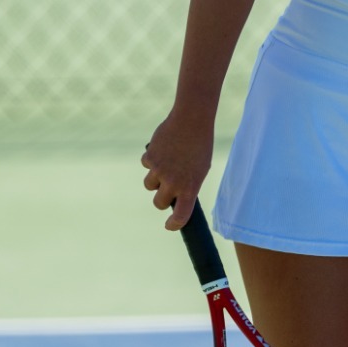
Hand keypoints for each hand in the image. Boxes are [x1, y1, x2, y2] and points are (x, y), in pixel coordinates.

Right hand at [141, 112, 213, 230]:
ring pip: (150, 185)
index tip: (170, 226)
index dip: (174, 224)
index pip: (181, 216)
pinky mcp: (149, 158)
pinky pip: (146, 165)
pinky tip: (163, 148)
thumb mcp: (200, 169)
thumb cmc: (200, 145)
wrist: (192, 120)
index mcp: (190, 187)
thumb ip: (188, 185)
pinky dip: (152, 159)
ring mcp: (159, 171)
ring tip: (167, 163)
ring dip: (155, 179)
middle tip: (168, 189)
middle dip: (162, 198)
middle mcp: (173, 182)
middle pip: (159, 203)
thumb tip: (175, 197)